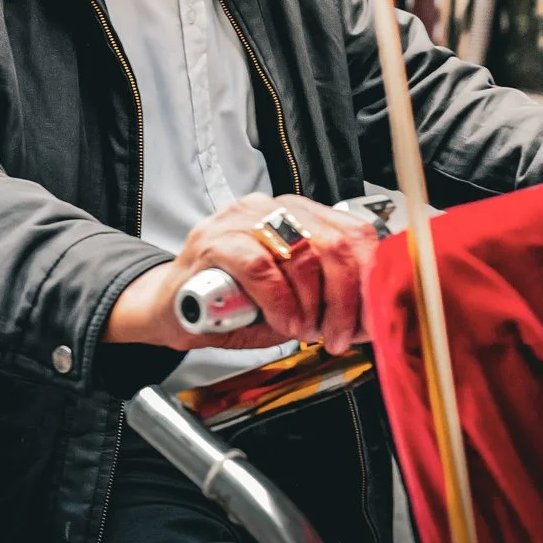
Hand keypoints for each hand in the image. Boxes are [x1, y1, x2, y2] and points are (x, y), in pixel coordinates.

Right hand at [106, 194, 377, 354]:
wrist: (171, 307)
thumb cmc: (231, 300)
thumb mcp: (290, 295)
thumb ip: (326, 294)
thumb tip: (369, 315)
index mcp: (298, 214)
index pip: (353, 233)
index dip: (369, 278)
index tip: (372, 316)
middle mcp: (272, 208)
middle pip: (334, 243)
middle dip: (345, 298)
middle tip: (340, 334)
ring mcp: (241, 220)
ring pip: (302, 252)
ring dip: (313, 303)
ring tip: (307, 330)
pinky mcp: (214, 242)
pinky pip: (261, 267)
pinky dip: (279, 301)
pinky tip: (283, 323)